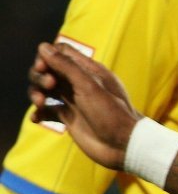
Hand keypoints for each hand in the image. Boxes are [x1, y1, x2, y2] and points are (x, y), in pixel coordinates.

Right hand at [27, 42, 141, 169]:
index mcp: (89, 71)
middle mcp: (80, 84)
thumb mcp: (89, 86)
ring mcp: (74, 101)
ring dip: (36, 93)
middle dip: (40, 75)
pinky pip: (47, 111)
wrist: (123, 146)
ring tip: (41, 103)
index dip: (48, 56)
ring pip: (45, 90)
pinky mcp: (69, 118)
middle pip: (49, 69)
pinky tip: (37, 118)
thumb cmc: (111, 114)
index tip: (44, 67)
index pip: (61, 52)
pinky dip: (39, 112)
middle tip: (48, 86)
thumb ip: (66, 66)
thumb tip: (43, 47)